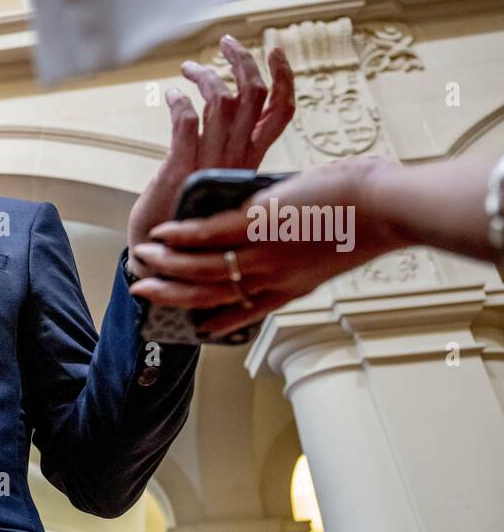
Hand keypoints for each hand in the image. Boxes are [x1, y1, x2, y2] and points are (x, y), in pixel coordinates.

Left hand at [126, 36, 295, 276]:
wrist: (166, 261)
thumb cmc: (191, 220)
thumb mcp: (222, 183)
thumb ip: (232, 150)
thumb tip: (234, 110)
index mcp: (253, 161)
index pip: (280, 111)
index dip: (283, 77)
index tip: (276, 51)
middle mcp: (238, 160)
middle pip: (253, 96)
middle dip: (243, 61)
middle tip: (227, 42)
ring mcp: (211, 165)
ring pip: (222, 102)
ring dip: (205, 75)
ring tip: (189, 68)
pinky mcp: (181, 170)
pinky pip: (186, 122)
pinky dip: (180, 102)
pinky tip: (172, 97)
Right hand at [130, 157, 404, 338]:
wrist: (388, 207)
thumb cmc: (370, 220)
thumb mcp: (332, 251)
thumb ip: (301, 249)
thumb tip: (280, 228)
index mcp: (290, 288)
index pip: (243, 311)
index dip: (215, 320)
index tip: (195, 325)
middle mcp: (271, 278)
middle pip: (209, 294)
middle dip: (171, 294)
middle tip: (143, 291)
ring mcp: (263, 252)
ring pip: (202, 267)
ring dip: (167, 263)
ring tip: (144, 256)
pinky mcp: (261, 222)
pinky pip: (211, 234)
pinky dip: (182, 236)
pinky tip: (164, 233)